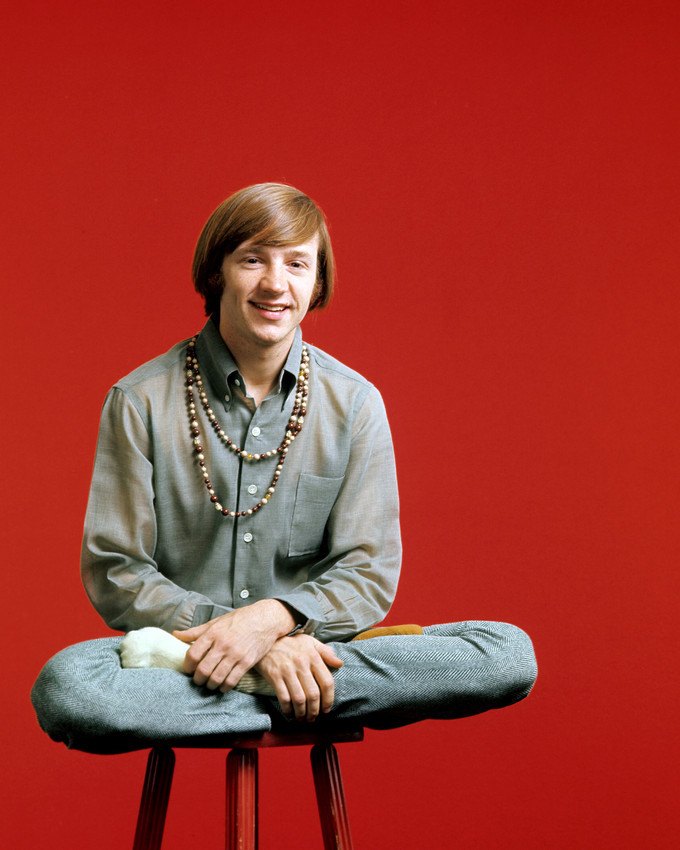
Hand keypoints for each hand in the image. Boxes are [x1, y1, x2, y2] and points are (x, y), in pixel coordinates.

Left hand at [173, 599, 294, 690]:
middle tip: (198, 680)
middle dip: (197, 679)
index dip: (187, 666)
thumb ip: (195, 631)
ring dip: (210, 685)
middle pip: (203, 670)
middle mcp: (223, 644)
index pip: (192, 655)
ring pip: (216, 678)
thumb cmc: (239, 619)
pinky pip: (231, 681)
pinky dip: (224, 687)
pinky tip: (222, 686)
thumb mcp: (216, 622)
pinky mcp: (247, 662)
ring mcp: (235, 654)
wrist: (265, 619)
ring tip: (210, 683)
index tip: (188, 670)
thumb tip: (175, 635)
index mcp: (213, 633)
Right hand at [255, 634, 342, 721]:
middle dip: (315, 711)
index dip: (329, 699)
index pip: (327, 682)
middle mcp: (302, 664)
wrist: (267, 638)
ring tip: (302, 718)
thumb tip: (340, 664)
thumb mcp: (310, 642)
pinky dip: (288, 709)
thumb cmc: (291, 642)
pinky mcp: (274, 676)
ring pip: (299, 699)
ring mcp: (287, 670)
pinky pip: (283, 698)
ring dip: (302, 713)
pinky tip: (289, 712)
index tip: (326, 708)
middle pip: (313, 694)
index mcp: (313, 656)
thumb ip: (326, 653)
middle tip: (313, 717)